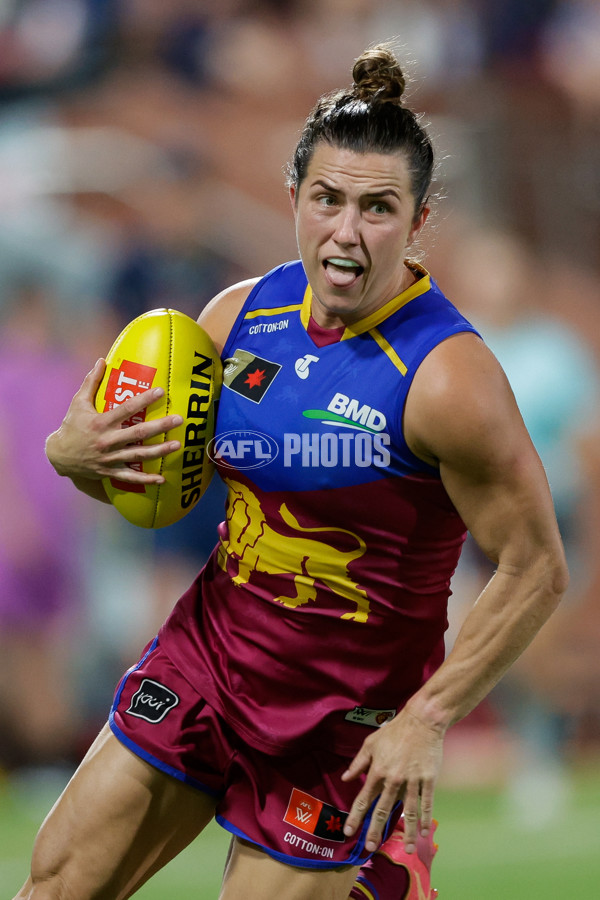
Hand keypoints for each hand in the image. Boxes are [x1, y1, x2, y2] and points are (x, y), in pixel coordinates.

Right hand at [46, 359, 183, 483]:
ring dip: (159, 451)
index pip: (126, 409)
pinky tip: (162, 479)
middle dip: (160, 426)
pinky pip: (130, 477)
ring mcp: (110, 458)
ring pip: (138, 455)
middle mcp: (107, 440)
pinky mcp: (110, 471)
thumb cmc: (71, 426)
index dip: (143, 400)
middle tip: (178, 419)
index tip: (160, 392)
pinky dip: (146, 480)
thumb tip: (101, 360)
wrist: (59, 456)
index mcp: (101, 422)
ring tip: (177, 445)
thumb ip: (91, 382)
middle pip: (138, 433)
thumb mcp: (78, 403)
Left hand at [341, 705, 444, 853]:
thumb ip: (358, 762)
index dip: (355, 816)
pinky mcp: (428, 779)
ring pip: (408, 811)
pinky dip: (425, 819)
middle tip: (370, 848)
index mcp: (377, 770)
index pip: (363, 799)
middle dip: (375, 830)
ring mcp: (412, 780)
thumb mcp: (371, 743)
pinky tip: (423, 832)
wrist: (422, 721)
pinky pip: (426, 803)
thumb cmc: (394, 731)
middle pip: (383, 809)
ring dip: (407, 833)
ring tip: (407, 851)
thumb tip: (346, 778)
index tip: (348, 832)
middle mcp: (393, 779)